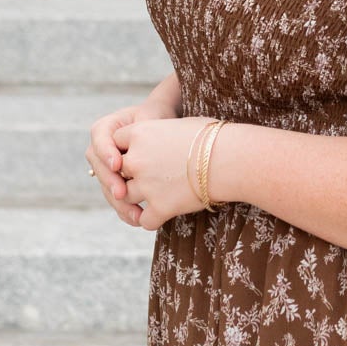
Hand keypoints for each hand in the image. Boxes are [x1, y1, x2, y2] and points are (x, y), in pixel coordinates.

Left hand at [109, 114, 214, 229]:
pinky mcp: (160, 207)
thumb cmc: (214, 138)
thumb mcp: (181, 125)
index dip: (127, 149)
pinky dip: (151, 220)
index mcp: (141, 132)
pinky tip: (162, 216)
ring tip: (153, 199)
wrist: (230, 159)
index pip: (116, 141)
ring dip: (137, 199)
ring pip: (126, 197)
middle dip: (130, 175)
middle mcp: (137, 159)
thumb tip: (167, 137)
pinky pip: (144, 220)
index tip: (139, 153)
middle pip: (118, 171)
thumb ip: (162, 132)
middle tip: (144, 179)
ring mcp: (146, 185)